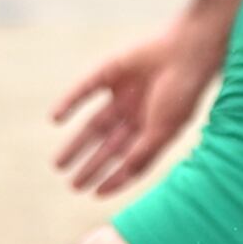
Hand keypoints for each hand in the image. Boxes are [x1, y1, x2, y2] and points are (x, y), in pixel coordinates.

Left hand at [51, 26, 220, 196]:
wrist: (187, 50)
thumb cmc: (183, 92)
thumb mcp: (164, 130)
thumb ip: (143, 153)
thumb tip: (122, 176)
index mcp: (153, 129)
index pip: (129, 159)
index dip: (114, 177)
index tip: (94, 193)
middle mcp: (137, 114)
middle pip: (108, 145)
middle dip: (91, 165)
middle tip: (72, 184)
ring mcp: (123, 93)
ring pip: (93, 124)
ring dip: (76, 143)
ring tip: (58, 164)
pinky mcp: (110, 72)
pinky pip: (85, 90)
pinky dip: (69, 103)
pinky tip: (55, 119)